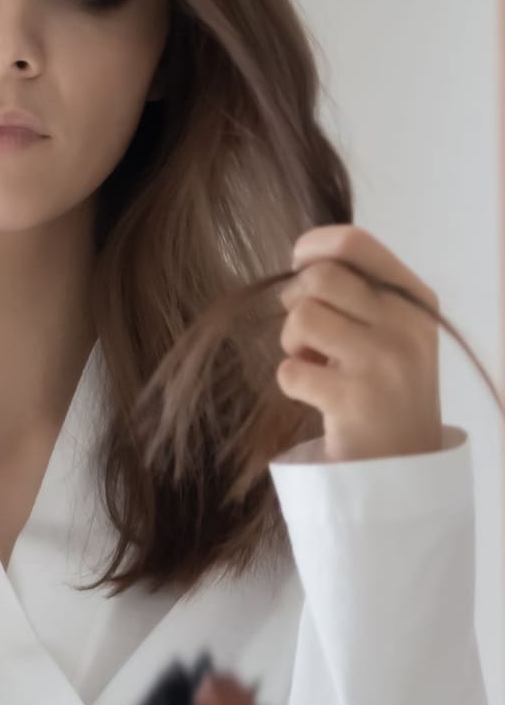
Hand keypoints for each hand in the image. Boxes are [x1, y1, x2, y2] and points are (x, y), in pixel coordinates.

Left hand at [277, 225, 442, 461]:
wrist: (405, 461)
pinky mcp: (355, 400)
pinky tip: (317, 394)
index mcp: (415, 299)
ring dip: (292, 343)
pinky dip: (291, 382)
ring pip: (301, 318)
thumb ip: (358, 290)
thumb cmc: (384, 384)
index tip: (301, 270)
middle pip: (318, 277)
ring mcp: (383, 362)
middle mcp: (406, 325)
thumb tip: (303, 255)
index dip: (311, 249)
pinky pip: (289, 371)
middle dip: (296, 301)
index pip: (354, 243)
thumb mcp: (390, 328)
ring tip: (315, 363)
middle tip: (309, 333)